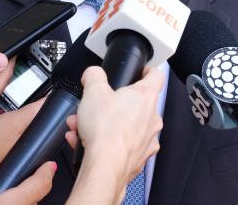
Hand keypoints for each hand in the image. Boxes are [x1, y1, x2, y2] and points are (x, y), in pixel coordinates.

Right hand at [65, 66, 164, 204]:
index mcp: (145, 97)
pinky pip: (122, 145)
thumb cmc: (105, 130)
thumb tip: (92, 74)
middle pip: (134, 104)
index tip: (140, 72)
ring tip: (82, 127)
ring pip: (126, 127)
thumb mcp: (93, 90)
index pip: (156, 76)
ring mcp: (148, 140)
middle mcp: (152, 118)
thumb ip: (93, 75)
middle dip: (111, 105)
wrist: (105, 166)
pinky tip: (85, 142)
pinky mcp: (139, 158)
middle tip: (95, 107)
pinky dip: (106, 143)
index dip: (147, 71)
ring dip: (104, 125)